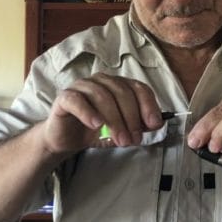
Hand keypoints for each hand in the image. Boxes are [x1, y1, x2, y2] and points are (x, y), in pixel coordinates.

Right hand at [42, 73, 163, 152]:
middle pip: (122, 92)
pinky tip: (97, 125)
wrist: (65, 139)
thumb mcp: (121, 130)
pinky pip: (77, 100)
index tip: (153, 124)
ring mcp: (82, 86)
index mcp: (117, 85)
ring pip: (102, 96)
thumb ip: (138, 125)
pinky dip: (88, 112)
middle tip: (133, 139)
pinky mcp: (64, 97)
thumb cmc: (94, 131)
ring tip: (120, 140)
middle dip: (131, 118)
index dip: (148, 105)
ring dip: (114, 120)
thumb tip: (157, 122)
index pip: (138, 87)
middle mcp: (101, 81)